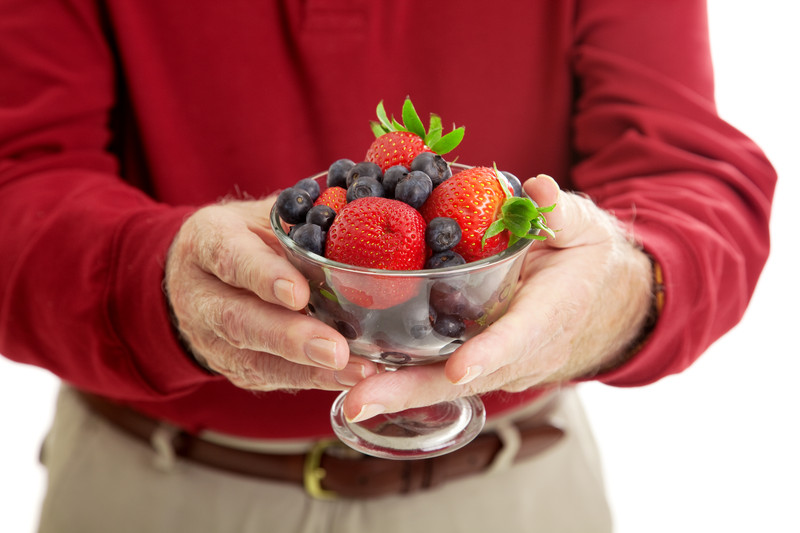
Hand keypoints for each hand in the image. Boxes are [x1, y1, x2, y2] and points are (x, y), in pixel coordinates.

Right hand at [164, 197, 377, 390]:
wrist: (196, 277)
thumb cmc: (245, 238)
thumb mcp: (261, 215)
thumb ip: (299, 218)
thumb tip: (359, 203)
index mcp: (207, 241)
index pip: (231, 259)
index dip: (263, 277)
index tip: (298, 293)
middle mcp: (201, 295)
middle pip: (240, 321)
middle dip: (290, 337)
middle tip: (335, 349)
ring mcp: (213, 339)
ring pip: (255, 359)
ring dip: (308, 369)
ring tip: (353, 371)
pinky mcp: (234, 367)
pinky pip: (272, 378)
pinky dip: (312, 380)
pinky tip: (350, 378)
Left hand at [341, 176, 653, 421]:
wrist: (599, 297)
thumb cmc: (586, 259)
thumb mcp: (581, 229)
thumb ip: (559, 214)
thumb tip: (538, 190)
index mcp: (550, 314)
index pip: (517, 337)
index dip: (487, 354)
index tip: (456, 371)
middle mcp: (524, 353)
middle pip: (466, 378)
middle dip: (413, 390)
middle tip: (361, 401)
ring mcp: (503, 365)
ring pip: (447, 384)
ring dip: (400, 394)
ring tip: (351, 399)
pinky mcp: (484, 364)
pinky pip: (443, 377)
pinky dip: (406, 383)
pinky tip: (363, 382)